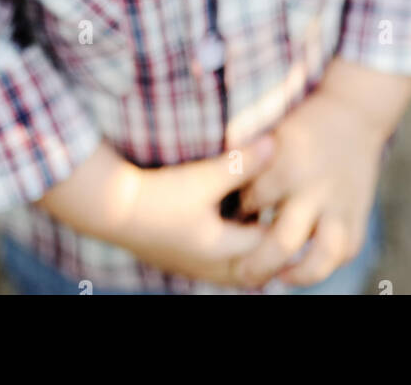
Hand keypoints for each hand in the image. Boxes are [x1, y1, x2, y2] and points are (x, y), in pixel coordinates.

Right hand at [111, 135, 283, 286]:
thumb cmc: (160, 195)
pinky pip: (216, 262)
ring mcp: (192, 266)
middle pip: (255, 268)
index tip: (299, 203)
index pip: (270, 247)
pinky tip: (230, 221)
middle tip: (288, 219)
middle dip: (272, 247)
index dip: (286, 225)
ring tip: (262, 219)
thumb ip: (242, 162)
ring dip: (249, 248)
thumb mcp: (204, 177)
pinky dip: (230, 247)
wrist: (110, 208)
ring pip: (234, 268)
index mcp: (222, 252)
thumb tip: (277, 143)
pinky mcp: (178, 257)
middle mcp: (209, 267)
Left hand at [232, 86, 389, 288]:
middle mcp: (314, 187)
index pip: (252, 203)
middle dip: (259, 264)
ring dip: (300, 274)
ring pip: (322, 255)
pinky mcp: (358, 212)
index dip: (237, 217)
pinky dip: (327, 263)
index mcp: (288, 163)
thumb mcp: (271, 136)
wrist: (353, 113)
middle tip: (243, 273)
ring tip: (282, 277)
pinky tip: (306, 265)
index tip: (229, 223)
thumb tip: (220, 200)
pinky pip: (345, 251)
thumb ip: (247, 165)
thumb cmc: (300, 127)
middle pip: (283, 241)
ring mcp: (339, 203)